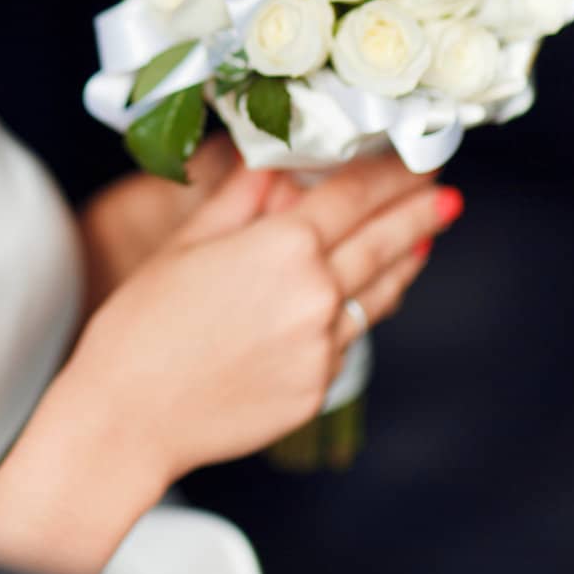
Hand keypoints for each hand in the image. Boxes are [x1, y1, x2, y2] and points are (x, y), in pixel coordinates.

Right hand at [73, 150, 452, 489]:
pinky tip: (367, 295)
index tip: (414, 158)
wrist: (129, 415)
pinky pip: (350, 337)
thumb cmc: (144, 325)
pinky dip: (362, 308)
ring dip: (406, 261)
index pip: (353, 195)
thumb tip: (273, 160)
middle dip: (419, 212)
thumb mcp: (188, 242)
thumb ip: (242, 197)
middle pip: (383, 241)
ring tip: (424, 237)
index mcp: (281, 248)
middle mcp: (315, 295)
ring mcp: (322, 347)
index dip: (389, 173)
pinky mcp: (317, 387)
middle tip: (444, 192)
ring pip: (378, 293)